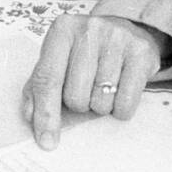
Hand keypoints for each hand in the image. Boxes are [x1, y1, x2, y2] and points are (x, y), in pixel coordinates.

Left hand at [22, 13, 163, 149]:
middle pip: (75, 96)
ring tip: (105, 85)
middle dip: (80, 104)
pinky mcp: (140, 52)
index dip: (46, 114)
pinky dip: (121, 109)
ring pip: (100, 102)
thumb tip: (31, 116)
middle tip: (88, 88)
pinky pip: (125, 103)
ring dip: (100, 105)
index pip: (47, 79)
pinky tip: (121, 90)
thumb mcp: (59, 59)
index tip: (47, 141)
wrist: (127, 30)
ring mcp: (117, 38)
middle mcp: (89, 30)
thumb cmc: (87, 51)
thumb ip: (39, 86)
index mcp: (62, 30)